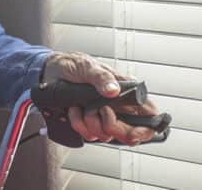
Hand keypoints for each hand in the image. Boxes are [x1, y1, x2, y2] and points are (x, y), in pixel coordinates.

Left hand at [41, 51, 159, 145]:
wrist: (51, 70)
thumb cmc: (74, 64)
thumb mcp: (88, 67)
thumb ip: (101, 77)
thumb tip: (113, 90)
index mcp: (126, 92)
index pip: (149, 116)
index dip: (146, 129)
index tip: (132, 133)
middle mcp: (118, 107)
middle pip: (129, 134)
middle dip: (113, 127)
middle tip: (101, 111)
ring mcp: (103, 117)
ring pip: (106, 136)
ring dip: (91, 123)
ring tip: (82, 106)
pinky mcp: (88, 122)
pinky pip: (88, 135)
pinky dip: (78, 124)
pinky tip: (74, 109)